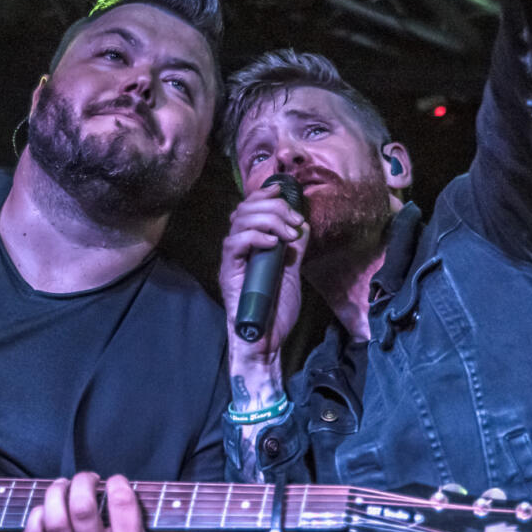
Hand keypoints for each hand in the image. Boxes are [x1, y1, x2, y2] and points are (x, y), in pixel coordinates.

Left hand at [23, 473, 176, 531]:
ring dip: (56, 493)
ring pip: (53, 521)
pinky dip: (36, 518)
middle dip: (83, 482)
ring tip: (63, 486)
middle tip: (88, 479)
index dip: (118, 484)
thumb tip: (136, 496)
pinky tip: (47, 510)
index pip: (122, 505)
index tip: (117, 482)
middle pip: (82, 509)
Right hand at [218, 178, 307, 369]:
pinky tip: (273, 243)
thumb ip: (294, 250)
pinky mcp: (229, 272)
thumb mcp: (291, 273)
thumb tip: (302, 226)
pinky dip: (255, 236)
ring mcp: (232, 260)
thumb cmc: (276, 311)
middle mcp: (237, 249)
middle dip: (272, 206)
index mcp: (249, 246)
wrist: (266, 341)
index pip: (248, 208)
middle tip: (294, 221)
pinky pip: (234, 244)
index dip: (262, 194)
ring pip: (239, 222)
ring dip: (268, 220)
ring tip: (288, 234)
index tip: (281, 190)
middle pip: (244, 210)